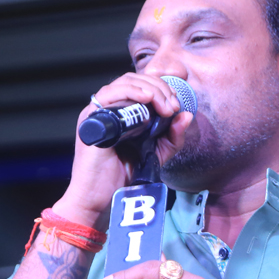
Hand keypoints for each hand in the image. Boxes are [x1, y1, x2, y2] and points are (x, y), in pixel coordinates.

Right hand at [58, 73, 193, 227]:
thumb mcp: (157, 154)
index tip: (176, 105)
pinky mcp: (91, 118)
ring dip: (150, 89)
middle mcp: (110, 108)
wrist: (101, 198)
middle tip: (172, 106)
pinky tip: (147, 99)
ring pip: (125, 82)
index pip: (143, 86)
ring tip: (164, 105)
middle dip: (160, 89)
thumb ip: (172, 136)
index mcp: (123, 112)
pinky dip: (131, 91)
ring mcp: (99, 111)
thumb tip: (186, 114)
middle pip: (136, 79)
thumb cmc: (123, 177)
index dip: (163, 89)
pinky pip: (110, 94)